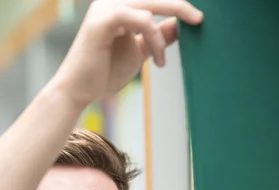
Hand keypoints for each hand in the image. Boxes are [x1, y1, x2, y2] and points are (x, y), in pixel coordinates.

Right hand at [52, 0, 203, 106]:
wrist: (79, 91)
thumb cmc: (105, 71)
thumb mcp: (140, 51)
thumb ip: (157, 35)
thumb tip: (180, 24)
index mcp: (120, 5)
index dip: (176, 4)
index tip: (197, 16)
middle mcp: (111, 1)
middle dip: (180, 6)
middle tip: (200, 20)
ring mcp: (105, 8)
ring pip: (149, 6)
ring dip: (161, 37)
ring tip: (161, 62)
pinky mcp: (101, 21)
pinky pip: (139, 19)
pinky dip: (153, 38)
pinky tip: (157, 60)